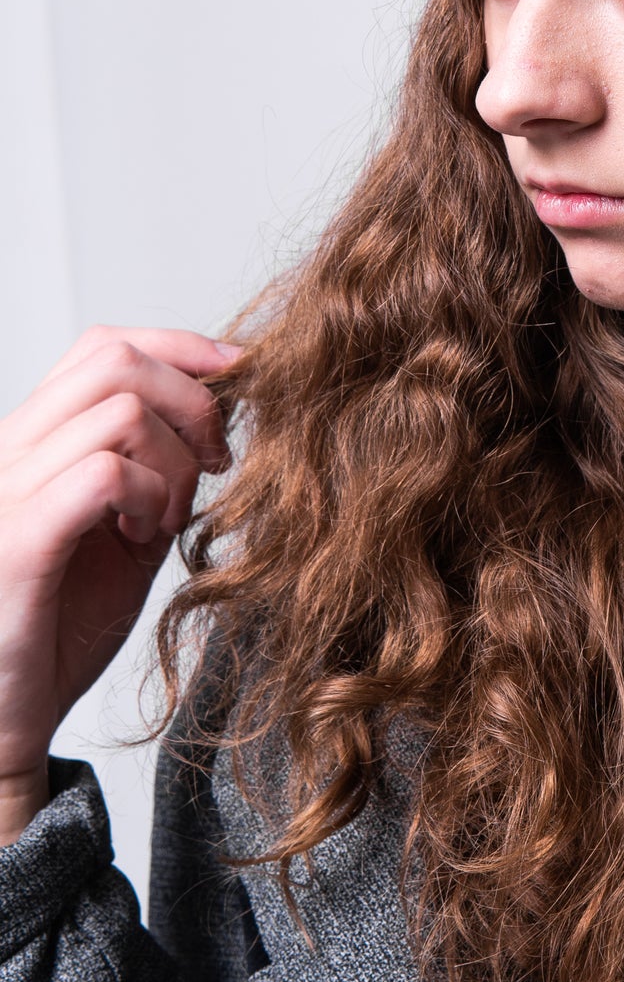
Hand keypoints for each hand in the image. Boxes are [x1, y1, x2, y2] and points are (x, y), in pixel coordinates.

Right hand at [0, 326, 239, 846]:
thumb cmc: (54, 635)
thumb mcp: (122, 539)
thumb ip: (160, 477)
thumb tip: (218, 421)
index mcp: (30, 445)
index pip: (102, 346)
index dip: (182, 348)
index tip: (242, 376)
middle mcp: (7, 455)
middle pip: (115, 358)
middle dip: (192, 397)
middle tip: (216, 461)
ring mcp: (6, 493)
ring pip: (117, 409)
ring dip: (171, 458)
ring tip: (165, 519)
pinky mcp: (16, 543)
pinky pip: (99, 472)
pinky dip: (146, 493)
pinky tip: (143, 536)